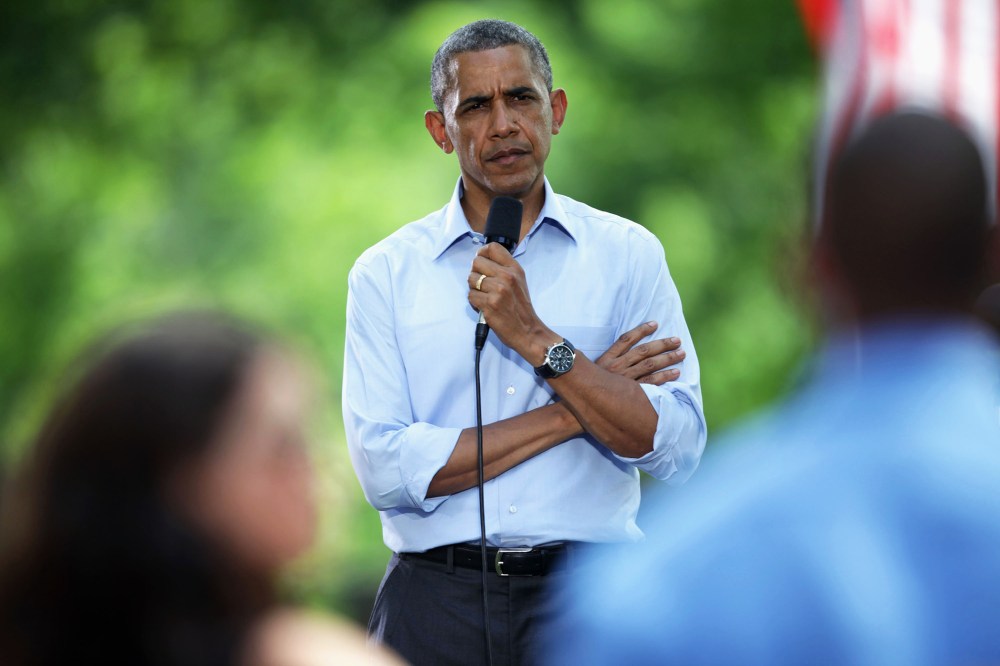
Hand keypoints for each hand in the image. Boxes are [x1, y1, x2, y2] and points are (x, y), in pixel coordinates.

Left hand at [468, 243, 551, 359]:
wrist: (528, 330)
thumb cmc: (521, 308)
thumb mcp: (519, 281)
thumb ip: (503, 269)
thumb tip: (482, 260)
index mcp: (514, 268)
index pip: (492, 247)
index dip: (482, 253)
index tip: (481, 262)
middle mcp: (507, 276)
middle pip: (476, 262)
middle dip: (475, 273)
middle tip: (483, 285)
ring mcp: (498, 290)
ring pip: (471, 279)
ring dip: (474, 289)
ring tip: (485, 297)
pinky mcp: (489, 304)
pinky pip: (471, 295)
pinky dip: (474, 303)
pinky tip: (484, 306)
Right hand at [595, 321, 685, 384]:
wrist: (582, 406)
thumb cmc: (587, 387)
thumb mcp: (589, 369)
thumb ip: (604, 359)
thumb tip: (617, 349)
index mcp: (607, 358)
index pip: (626, 339)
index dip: (641, 330)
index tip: (655, 324)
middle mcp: (617, 367)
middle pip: (643, 351)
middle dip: (662, 344)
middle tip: (677, 340)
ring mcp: (625, 380)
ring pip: (650, 365)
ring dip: (667, 359)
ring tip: (681, 353)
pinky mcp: (631, 393)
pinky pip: (651, 383)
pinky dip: (665, 377)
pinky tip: (676, 373)